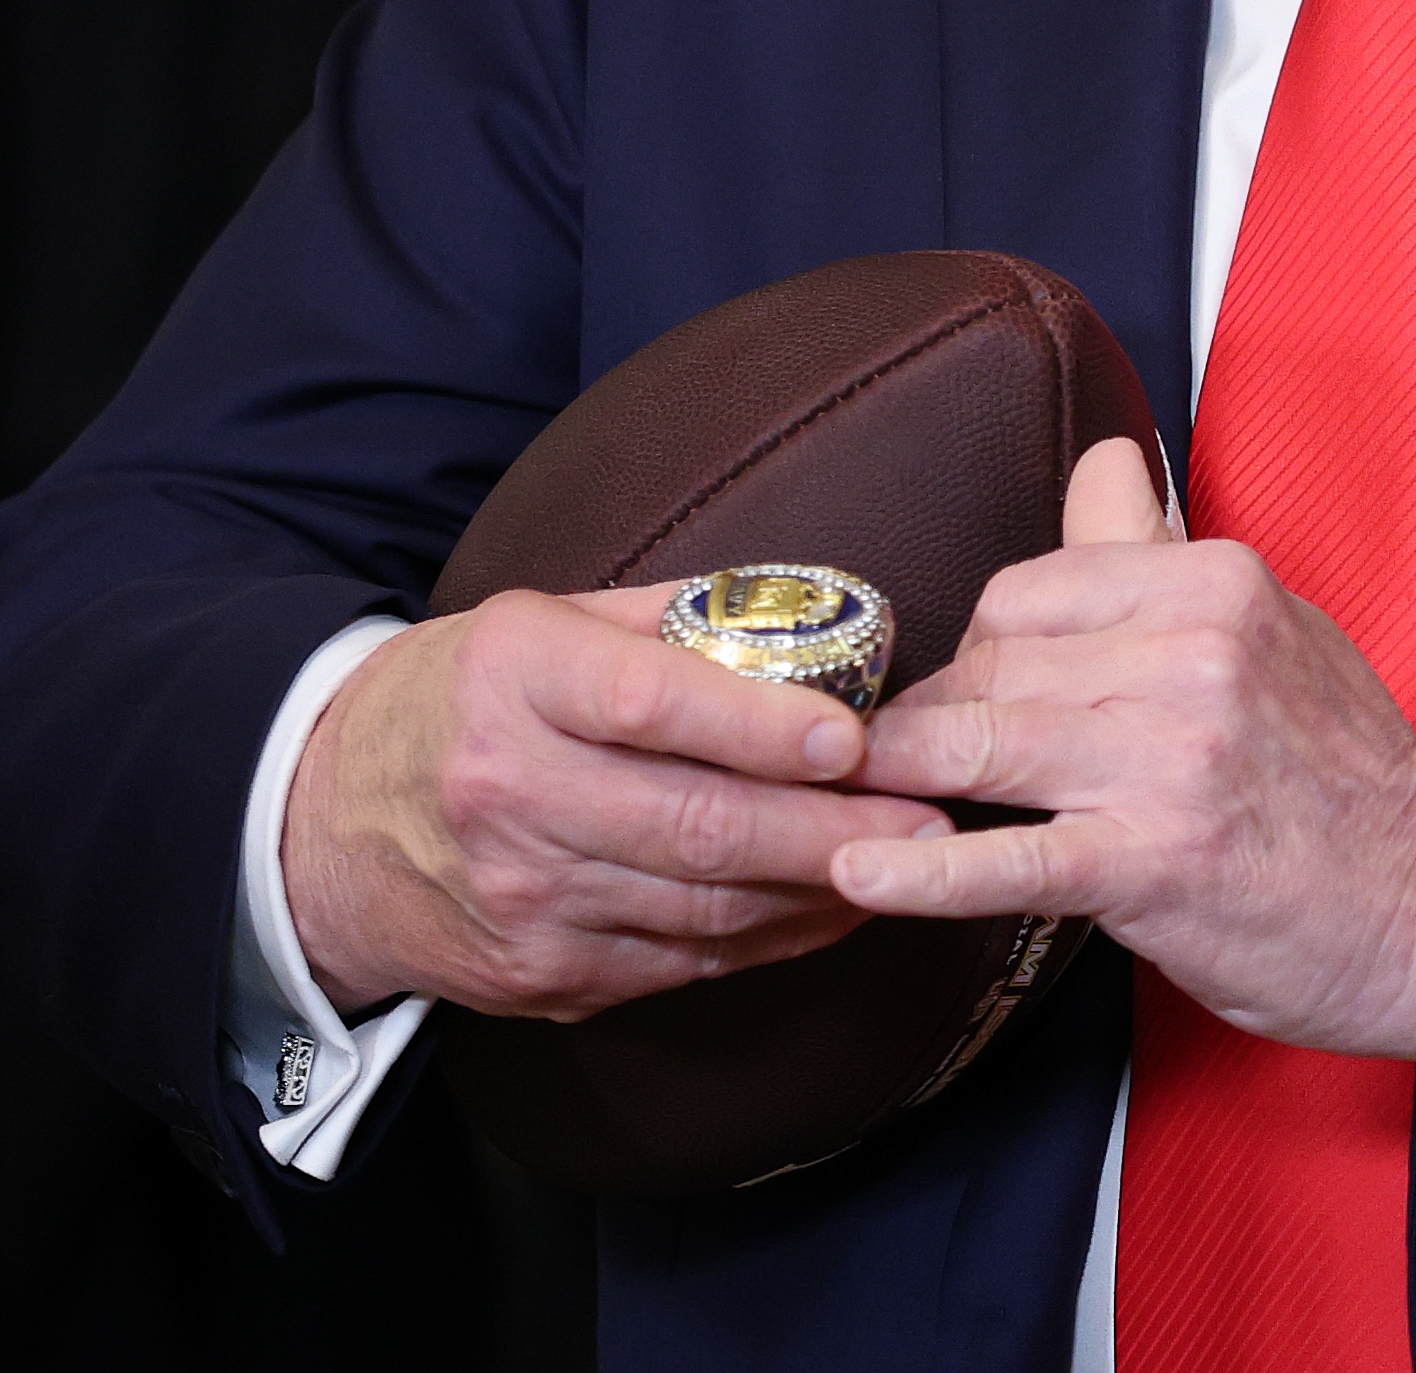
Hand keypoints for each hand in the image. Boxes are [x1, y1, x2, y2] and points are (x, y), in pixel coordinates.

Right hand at [283, 586, 951, 1018]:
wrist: (319, 823)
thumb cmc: (464, 697)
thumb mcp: (543, 620)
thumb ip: (669, 618)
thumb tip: (812, 609)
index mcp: (516, 679)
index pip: (653, 705)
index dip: (762, 728)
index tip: (854, 737)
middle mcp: (512, 793)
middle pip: (695, 826)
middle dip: (827, 830)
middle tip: (926, 819)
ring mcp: (522, 899)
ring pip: (701, 909)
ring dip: (815, 892)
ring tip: (903, 863)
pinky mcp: (538, 976)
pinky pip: (678, 963)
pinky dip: (765, 941)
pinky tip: (826, 909)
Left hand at [831, 441, 1415, 1083]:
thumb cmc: (1339, 769)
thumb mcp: (1269, 621)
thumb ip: (1161, 546)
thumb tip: (1101, 458)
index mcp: (1214, 580)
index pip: (1027, 587)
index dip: (975, 645)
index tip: (963, 690)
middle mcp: (1192, 652)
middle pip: (991, 661)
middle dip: (927, 713)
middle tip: (892, 759)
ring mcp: (1172, 757)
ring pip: (981, 745)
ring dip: (896, 776)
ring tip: (839, 799)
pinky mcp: (1154, 863)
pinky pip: (1009, 859)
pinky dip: (920, 871)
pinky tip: (860, 873)